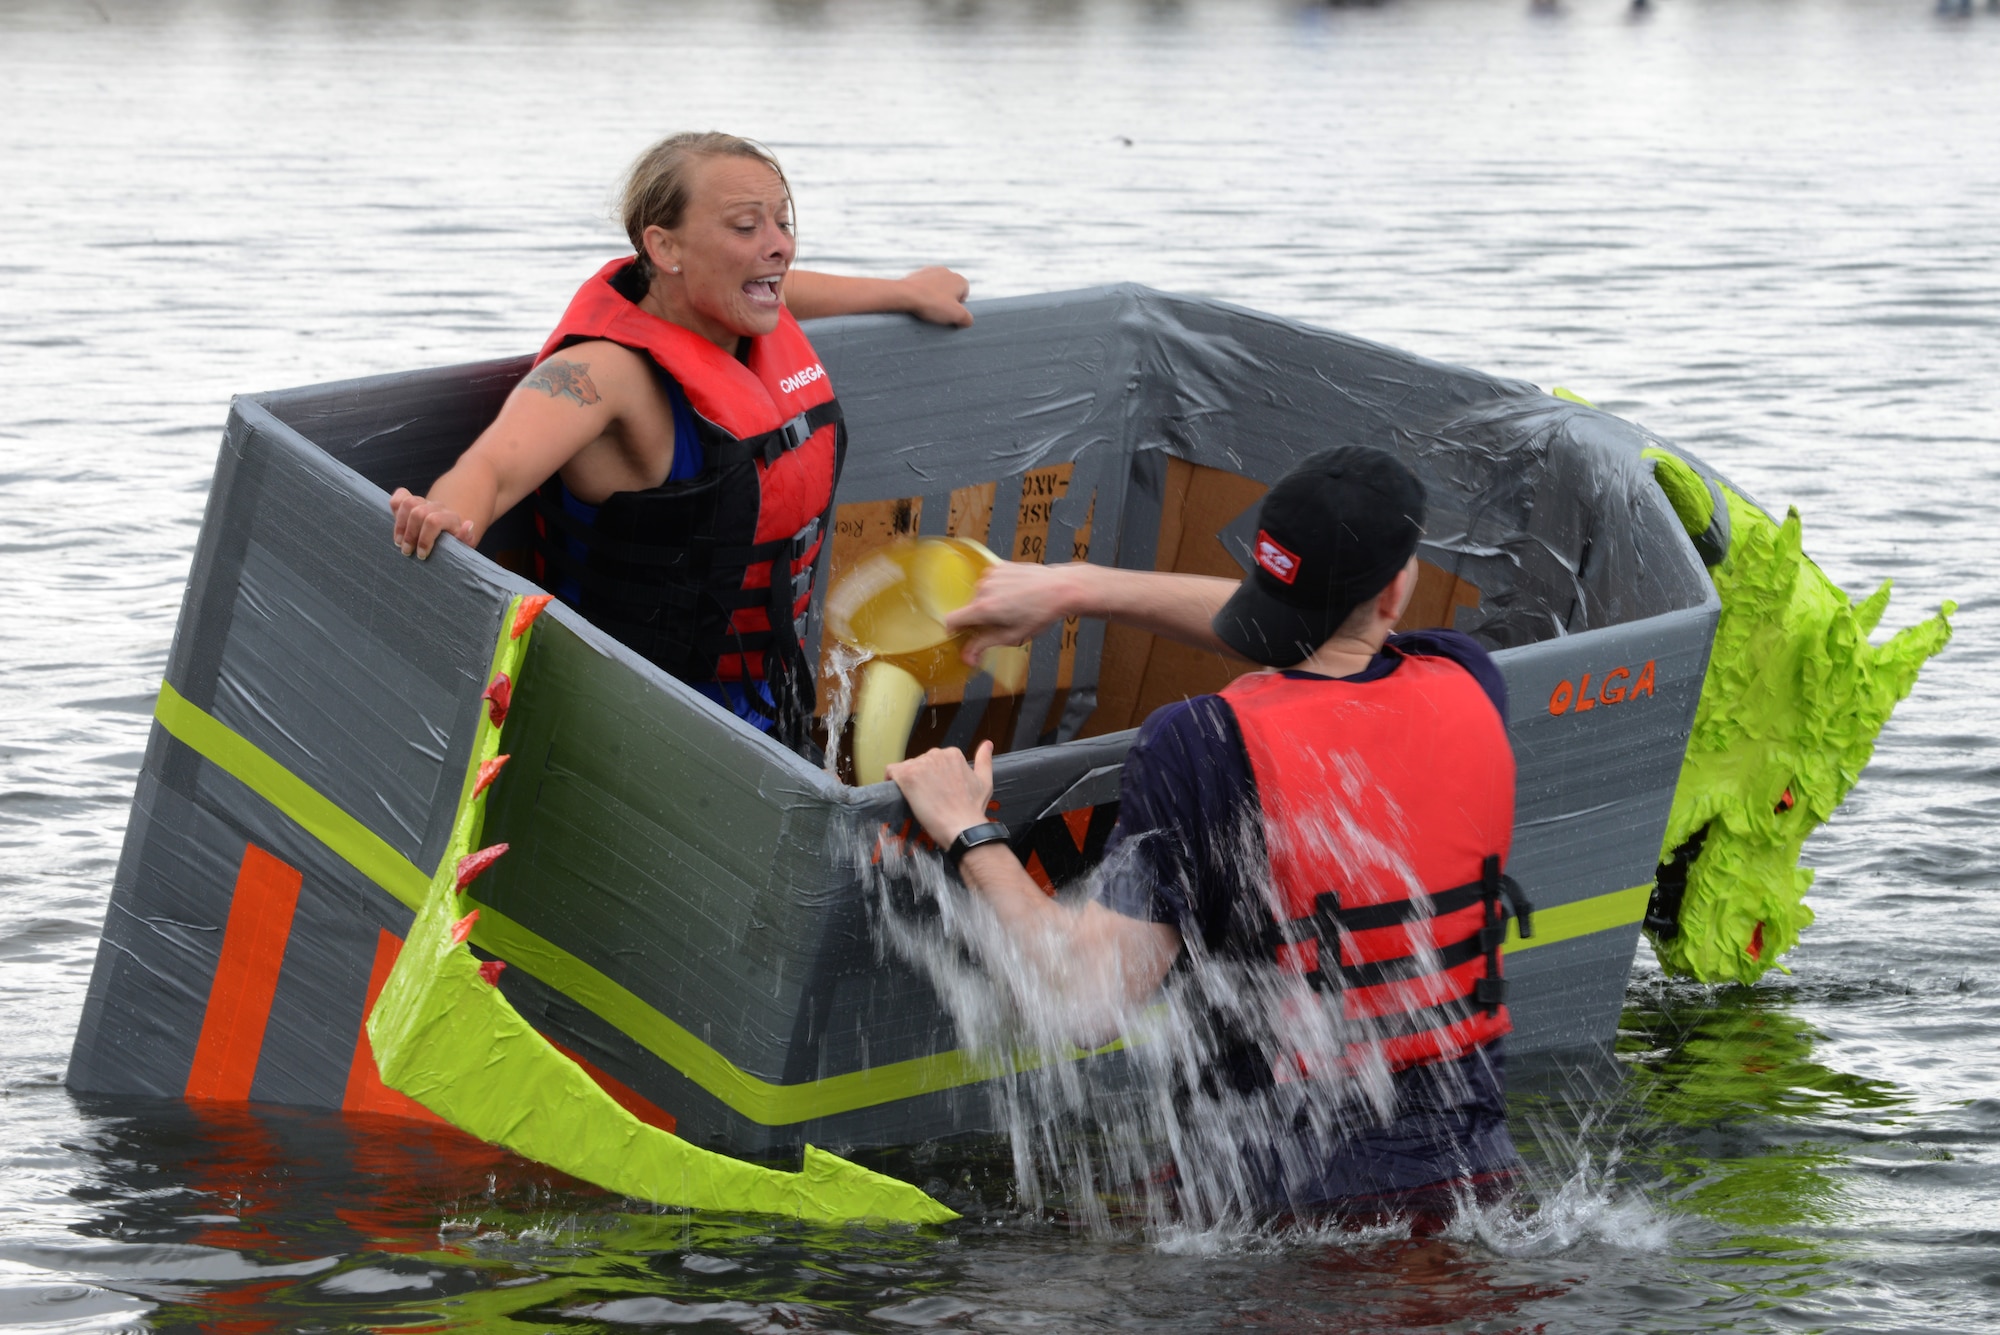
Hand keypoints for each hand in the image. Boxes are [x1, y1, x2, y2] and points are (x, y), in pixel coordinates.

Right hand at [390, 487, 472, 559]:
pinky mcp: (414, 501)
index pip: (433, 521)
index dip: (424, 538)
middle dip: (410, 535)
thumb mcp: (462, 547)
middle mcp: (439, 507)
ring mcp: (425, 503)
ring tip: (399, 542)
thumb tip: (468, 524)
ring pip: (408, 503)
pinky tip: (396, 524)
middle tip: (407, 551)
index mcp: (452, 518)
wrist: (450, 535)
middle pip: (418, 513)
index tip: (421, 555)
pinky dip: (395, 506)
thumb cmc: (454, 546)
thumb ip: (466, 538)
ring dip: (400, 525)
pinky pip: (401, 495)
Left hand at [886, 741, 994, 846]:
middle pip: (920, 763)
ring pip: (906, 768)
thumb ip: (984, 760)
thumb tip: (987, 743)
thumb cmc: (972, 809)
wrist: (962, 828)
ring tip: (917, 801)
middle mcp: (936, 755)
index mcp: (953, 754)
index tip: (935, 791)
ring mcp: (921, 764)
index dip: (933, 776)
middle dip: (921, 778)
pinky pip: (892, 771)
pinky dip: (891, 779)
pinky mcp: (907, 776)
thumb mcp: (984, 782)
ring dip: (908, 782)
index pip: (935, 760)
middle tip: (927, 799)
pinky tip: (897, 791)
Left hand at [899, 266, 972, 326]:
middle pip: (951, 291)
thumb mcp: (956, 316)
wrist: (904, 294)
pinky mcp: (917, 274)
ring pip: (937, 288)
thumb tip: (968, 320)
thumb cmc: (932, 304)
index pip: (965, 295)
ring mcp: (931, 271)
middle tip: (937, 312)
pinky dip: (922, 294)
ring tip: (926, 308)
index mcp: (959, 279)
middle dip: (946, 302)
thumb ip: (968, 318)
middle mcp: (946, 272)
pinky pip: (924, 286)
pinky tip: (917, 302)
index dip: (958, 307)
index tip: (948, 314)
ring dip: (934, 297)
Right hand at [944, 561, 1090, 663]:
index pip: (952, 619)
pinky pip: (989, 582)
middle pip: (969, 608)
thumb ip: (984, 645)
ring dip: (989, 602)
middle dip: (980, 618)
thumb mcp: (1012, 636)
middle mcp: (983, 589)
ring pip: (980, 595)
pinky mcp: (999, 565)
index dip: (954, 630)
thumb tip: (967, 657)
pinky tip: (1015, 593)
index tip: (964, 635)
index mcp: (984, 608)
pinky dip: (997, 589)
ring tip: (1012, 606)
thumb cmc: (1040, 613)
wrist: (1060, 588)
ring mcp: (990, 575)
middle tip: (1002, 622)